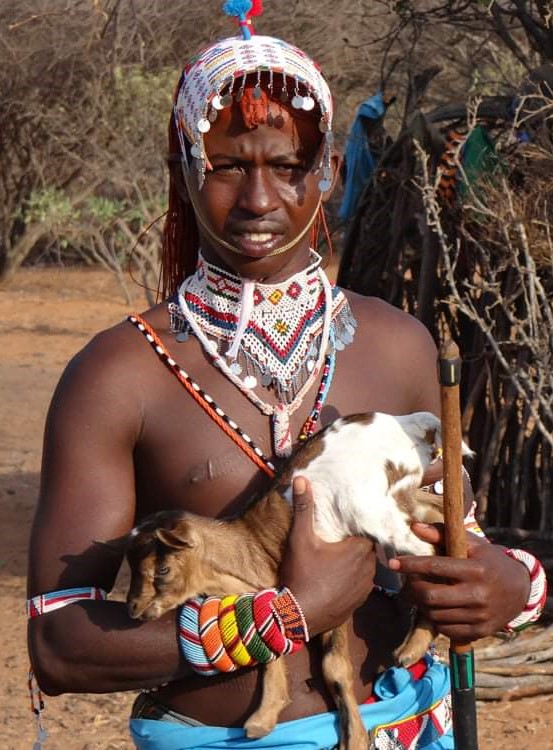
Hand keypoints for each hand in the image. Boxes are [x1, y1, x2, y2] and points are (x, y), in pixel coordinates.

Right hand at [278, 476, 375, 636]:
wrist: (298, 617)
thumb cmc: (302, 575)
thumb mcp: (301, 539)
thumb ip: (304, 509)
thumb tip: (301, 478)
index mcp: (359, 550)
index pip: (371, 529)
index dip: (363, 523)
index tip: (353, 519)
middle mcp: (369, 569)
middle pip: (369, 548)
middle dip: (358, 541)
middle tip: (343, 535)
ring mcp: (366, 588)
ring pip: (366, 567)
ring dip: (356, 561)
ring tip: (340, 556)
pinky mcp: (359, 603)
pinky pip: (361, 584)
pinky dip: (352, 579)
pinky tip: (337, 578)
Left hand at [389, 523, 530, 641]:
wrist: (520, 591)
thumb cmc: (489, 561)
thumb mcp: (472, 544)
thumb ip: (442, 534)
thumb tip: (414, 527)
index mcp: (476, 570)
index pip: (435, 567)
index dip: (411, 565)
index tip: (392, 562)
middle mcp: (478, 595)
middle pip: (431, 596)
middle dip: (412, 588)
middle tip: (407, 582)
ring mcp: (479, 616)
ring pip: (434, 615)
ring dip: (421, 604)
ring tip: (420, 593)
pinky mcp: (479, 632)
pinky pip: (446, 630)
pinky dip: (434, 619)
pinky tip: (435, 608)